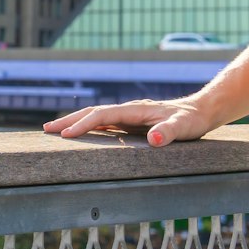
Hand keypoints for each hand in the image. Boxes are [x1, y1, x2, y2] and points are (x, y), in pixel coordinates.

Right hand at [43, 97, 216, 146]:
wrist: (201, 111)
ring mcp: (129, 116)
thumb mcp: (183, 128)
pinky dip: (89, 127)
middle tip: (47, 131)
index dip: (83, 124)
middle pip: (93, 112)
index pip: (102, 115)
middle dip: (69, 121)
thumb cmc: (192, 120)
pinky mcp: (132, 123)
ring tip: (56, 132)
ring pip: (96, 117)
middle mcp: (128, 110)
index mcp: (135, 109)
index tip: (66, 136)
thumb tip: (154, 138)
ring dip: (76, 123)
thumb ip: (169, 132)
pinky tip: (82, 135)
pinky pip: (105, 124)